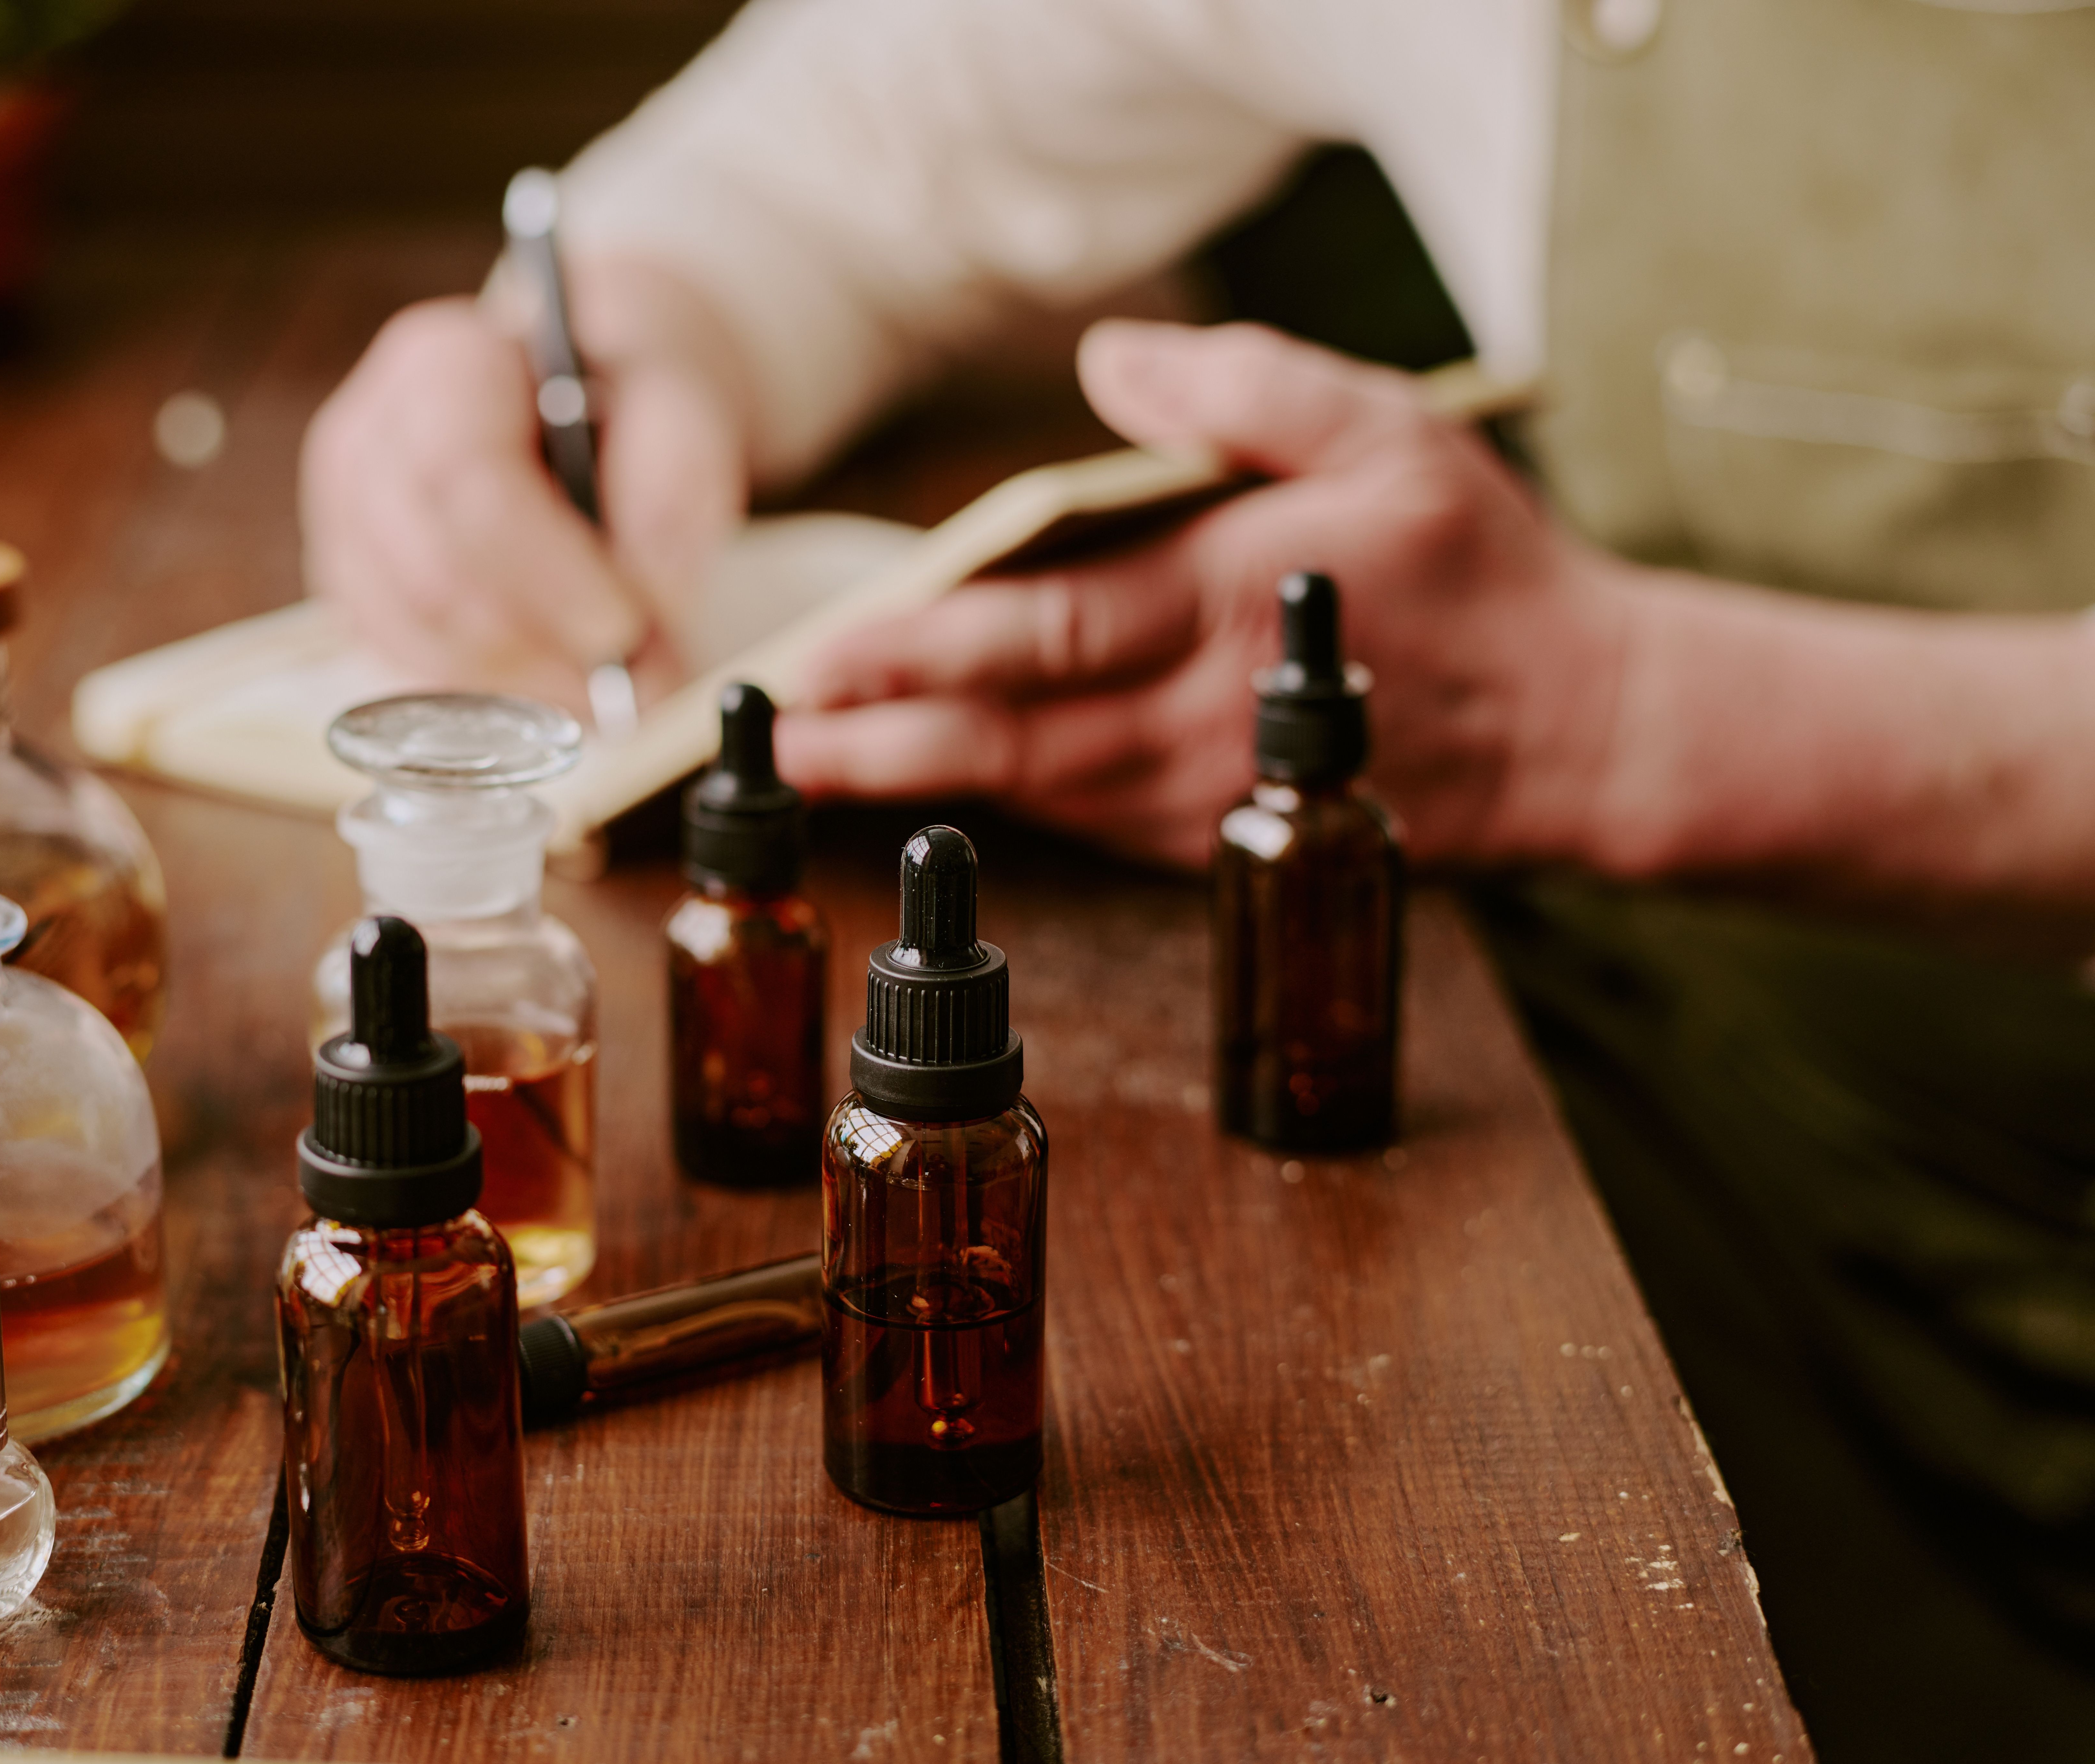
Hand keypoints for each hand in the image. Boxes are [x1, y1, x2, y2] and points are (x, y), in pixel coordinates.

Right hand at [301, 258, 750, 711]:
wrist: (584, 396)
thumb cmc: (622, 391)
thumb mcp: (679, 396)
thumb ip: (675, 470)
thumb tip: (648, 585)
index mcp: (442, 364)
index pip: (466, 480)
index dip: (545, 573)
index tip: (624, 627)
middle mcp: (371, 438)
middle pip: (431, 573)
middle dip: (539, 646)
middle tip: (633, 680)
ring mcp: (348, 517)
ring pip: (413, 632)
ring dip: (518, 681)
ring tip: (607, 688)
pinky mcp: (355, 584)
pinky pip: (404, 663)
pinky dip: (485, 691)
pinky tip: (551, 682)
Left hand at [777, 320, 1635, 871]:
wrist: (1573, 724)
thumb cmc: (1477, 568)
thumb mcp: (1390, 434)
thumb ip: (1248, 388)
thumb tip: (1116, 358)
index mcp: (1225, 611)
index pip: (1041, 638)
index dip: (924, 649)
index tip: (827, 653)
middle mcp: (1195, 720)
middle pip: (1004, 738)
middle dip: (875, 739)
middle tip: (766, 739)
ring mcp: (1196, 792)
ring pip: (1027, 792)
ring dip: (914, 778)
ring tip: (809, 761)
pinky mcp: (1205, 829)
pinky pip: (1075, 815)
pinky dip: (995, 798)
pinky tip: (926, 775)